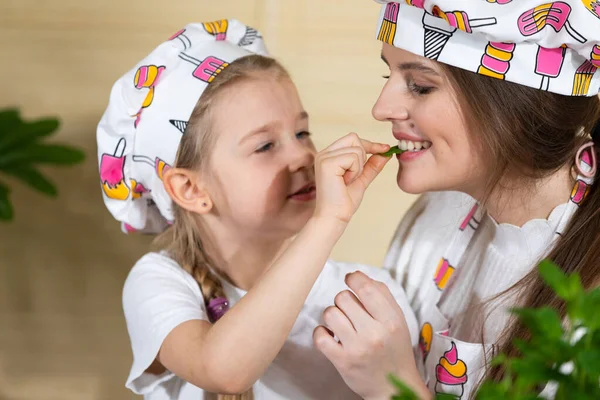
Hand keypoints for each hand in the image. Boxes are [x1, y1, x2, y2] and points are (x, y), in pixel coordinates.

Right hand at [313, 133, 389, 224]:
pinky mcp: (327, 163)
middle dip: (363, 156)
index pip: (353, 139)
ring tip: (348, 181)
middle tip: (355, 175)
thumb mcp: (361, 179)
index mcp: (329, 155)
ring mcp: (324, 157)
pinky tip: (346, 182)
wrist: (335, 217)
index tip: (386, 148)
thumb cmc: (344, 202)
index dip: (370, 144)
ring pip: (356, 149)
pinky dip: (355, 171)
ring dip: (359, 168)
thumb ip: (371, 165)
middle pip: (354, 138)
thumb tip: (385, 152)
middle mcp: (324, 153)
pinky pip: (353, 157)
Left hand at [313, 271, 427, 399]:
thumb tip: (358, 275)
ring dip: (333, 315)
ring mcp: (357, 348)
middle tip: (350, 312)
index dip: (353, 278)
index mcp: (391, 321)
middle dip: (344, 300)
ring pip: (330, 313)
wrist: (393, 386)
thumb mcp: (397, 319)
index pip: (366, 288)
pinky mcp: (342, 361)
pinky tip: (330, 335)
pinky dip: (321, 332)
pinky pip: (320, 336)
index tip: (350, 279)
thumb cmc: (394, 349)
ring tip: (342, 324)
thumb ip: (382, 295)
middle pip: (343, 298)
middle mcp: (374, 334)